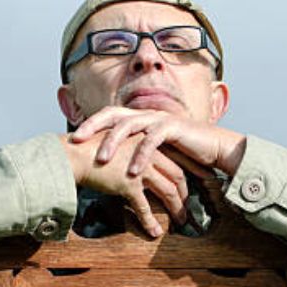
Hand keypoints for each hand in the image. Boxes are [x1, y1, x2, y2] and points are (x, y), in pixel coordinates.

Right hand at [62, 131, 192, 237]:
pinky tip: (155, 232)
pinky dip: (150, 221)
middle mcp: (148, 154)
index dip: (190, 171)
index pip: (177, 158)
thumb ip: (135, 153)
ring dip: (176, 208)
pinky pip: (144, 207)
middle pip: (177, 176)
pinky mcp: (128, 184)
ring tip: (181, 221)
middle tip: (189, 206)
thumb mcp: (120, 145)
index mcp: (148, 143)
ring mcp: (140, 169)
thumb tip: (144, 166)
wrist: (75, 153)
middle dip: (186, 193)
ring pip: (168, 191)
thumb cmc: (93, 149)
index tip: (201, 181)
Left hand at [70, 107, 246, 179]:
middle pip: (113, 114)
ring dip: (114, 142)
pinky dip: (141, 156)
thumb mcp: (154, 152)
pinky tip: (133, 172)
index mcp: (139, 118)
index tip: (72, 138)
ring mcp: (159, 118)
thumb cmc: (183, 152)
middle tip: (76, 141)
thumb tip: (112, 165)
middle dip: (93, 126)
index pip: (109, 115)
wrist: (214, 148)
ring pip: (130, 125)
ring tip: (103, 160)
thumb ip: (135, 151)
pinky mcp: (173, 128)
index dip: (90, 123)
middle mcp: (147, 114)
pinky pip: (152, 140)